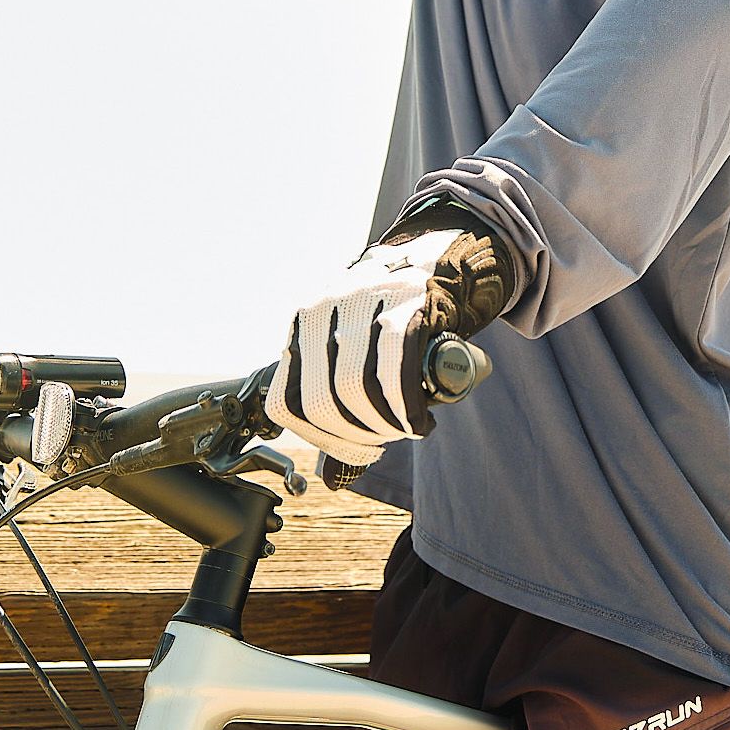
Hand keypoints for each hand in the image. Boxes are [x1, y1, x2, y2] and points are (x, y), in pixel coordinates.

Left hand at [263, 204, 513, 467]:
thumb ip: (336, 387)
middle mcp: (326, 307)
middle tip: (385, 439)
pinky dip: (408, 410)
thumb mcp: (353, 338)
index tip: (351, 447)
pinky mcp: (407, 303)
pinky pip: (396, 373)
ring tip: (405, 428)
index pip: (288, 401)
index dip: (320, 437)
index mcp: (304, 320)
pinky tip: (420, 420)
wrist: (441, 257)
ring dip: (384, 426)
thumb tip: (332, 473)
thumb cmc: (397, 312)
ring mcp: (366, 302)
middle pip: (323, 400)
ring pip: (356, 390)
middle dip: (356, 435)